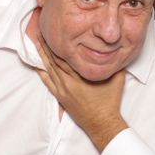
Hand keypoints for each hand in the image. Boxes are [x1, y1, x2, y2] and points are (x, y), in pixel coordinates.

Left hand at [35, 35, 127, 150]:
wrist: (102, 123)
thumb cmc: (110, 102)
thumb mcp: (117, 80)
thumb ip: (115, 64)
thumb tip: (115, 50)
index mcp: (82, 76)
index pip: (66, 55)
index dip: (59, 43)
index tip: (54, 32)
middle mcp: (69, 82)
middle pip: (55, 59)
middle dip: (47, 45)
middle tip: (41, 32)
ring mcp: (63, 90)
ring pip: (49, 69)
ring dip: (42, 55)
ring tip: (37, 42)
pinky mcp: (61, 97)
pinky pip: (48, 81)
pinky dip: (41, 71)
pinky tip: (37, 64)